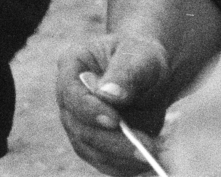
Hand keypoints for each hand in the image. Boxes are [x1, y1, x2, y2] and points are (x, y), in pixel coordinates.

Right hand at [58, 34, 171, 175]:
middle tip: (144, 149)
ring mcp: (79, 122)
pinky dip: (123, 166)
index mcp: (72, 65)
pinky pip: (103, 161)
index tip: (115, 120)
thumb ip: (125, 72)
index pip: (72, 94)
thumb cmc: (142, 57)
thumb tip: (108, 94)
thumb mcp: (139, 55)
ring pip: (89, 149)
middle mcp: (69, 97)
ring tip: (151, 156)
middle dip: (111, 141)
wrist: (151, 75)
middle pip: (79, 128)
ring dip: (119, 158)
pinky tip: (147, 161)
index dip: (89, 110)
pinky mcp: (94, 143)